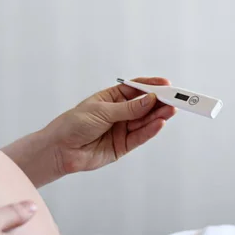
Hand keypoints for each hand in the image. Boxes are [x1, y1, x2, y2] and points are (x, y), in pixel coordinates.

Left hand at [46, 77, 176, 173]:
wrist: (60, 150)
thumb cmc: (73, 125)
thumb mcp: (101, 111)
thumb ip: (128, 108)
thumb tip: (150, 100)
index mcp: (112, 98)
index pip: (136, 89)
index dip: (152, 86)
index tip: (166, 84)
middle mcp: (119, 113)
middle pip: (144, 106)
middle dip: (159, 102)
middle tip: (175, 99)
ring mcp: (121, 130)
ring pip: (144, 121)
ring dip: (158, 116)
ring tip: (170, 110)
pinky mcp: (122, 146)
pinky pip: (139, 137)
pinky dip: (150, 130)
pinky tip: (160, 123)